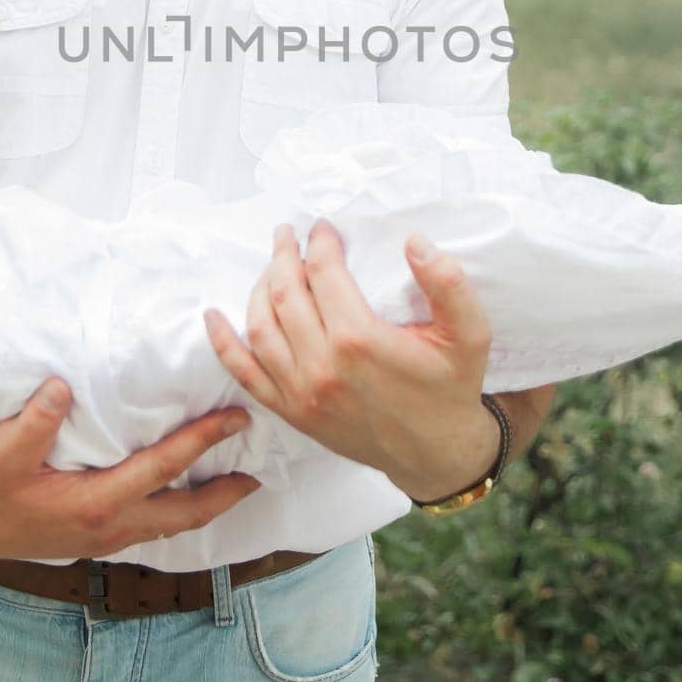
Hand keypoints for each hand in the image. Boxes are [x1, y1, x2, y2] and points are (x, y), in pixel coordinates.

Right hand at [0, 380, 261, 559]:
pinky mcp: (97, 537)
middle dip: (226, 492)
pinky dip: (179, 510)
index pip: (164, 468)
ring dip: (207, 504)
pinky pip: (153, 525)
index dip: (203, 441)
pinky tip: (186, 494)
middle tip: (261, 471)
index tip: (237, 418)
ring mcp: (106, 537)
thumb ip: (32, 424)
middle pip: (185, 513)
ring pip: (172, 524)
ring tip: (237, 483)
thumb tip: (62, 387)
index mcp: (96, 504)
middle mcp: (111, 526)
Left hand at [203, 220, 497, 502]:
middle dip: (283, 255)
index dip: (321, 243)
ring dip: (259, 287)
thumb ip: (448, 284)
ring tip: (271, 263)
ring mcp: (301, 392)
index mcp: (359, 340)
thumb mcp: (469, 334)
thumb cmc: (450, 387)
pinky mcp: (292, 412)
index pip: (325, 274)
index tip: (323, 228)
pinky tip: (213, 317)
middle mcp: (322, 366)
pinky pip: (246, 373)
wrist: (436, 453)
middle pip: (286, 293)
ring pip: (261, 326)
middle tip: (287, 234)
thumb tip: (414, 241)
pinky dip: (224, 343)